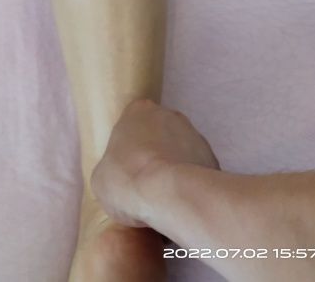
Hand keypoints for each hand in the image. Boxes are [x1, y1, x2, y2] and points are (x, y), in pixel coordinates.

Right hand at [90, 99, 219, 227]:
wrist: (168, 196)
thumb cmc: (127, 179)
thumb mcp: (101, 176)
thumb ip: (112, 167)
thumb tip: (121, 180)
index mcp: (139, 110)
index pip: (133, 125)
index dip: (129, 150)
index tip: (127, 170)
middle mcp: (170, 115)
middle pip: (159, 136)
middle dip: (154, 157)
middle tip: (144, 185)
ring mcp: (195, 135)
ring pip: (181, 153)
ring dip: (174, 170)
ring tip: (164, 200)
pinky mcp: (213, 159)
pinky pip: (197, 172)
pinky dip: (190, 185)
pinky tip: (181, 203)